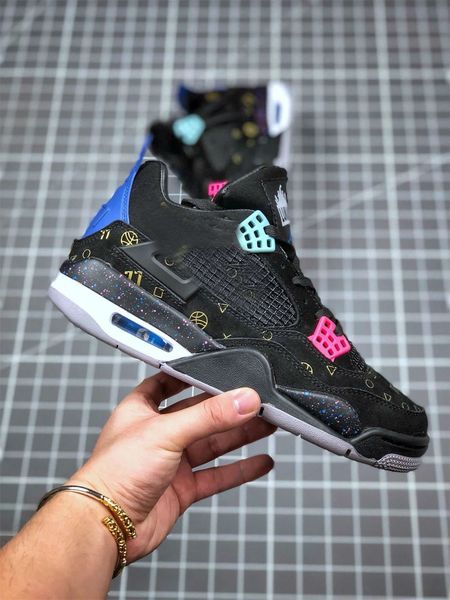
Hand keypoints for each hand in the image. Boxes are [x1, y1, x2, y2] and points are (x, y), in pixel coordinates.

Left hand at [68, 373, 275, 562]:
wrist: (106, 526)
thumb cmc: (114, 473)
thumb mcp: (166, 431)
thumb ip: (209, 416)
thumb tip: (243, 400)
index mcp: (143, 409)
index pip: (172, 383)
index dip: (196, 375)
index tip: (224, 369)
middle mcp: (158, 433)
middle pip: (201, 414)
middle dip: (230, 408)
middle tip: (259, 401)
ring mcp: (171, 462)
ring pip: (213, 444)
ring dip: (241, 435)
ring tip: (269, 424)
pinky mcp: (182, 489)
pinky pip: (217, 475)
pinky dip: (240, 469)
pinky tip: (260, 462)